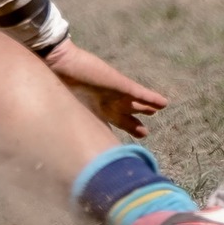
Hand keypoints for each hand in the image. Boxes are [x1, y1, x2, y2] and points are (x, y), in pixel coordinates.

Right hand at [43, 37, 168, 138]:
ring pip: (135, 103)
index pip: (111, 124)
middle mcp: (106, 103)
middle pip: (125, 115)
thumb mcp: (78, 117)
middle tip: (144, 133)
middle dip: (134, 124)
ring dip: (146, 107)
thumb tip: (96, 156)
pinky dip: (152, 99)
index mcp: (95, 111)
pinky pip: (141, 94)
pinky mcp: (121, 85)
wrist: (60, 68)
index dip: (116, 133)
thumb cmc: (64, 94)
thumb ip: (90, 133)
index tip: (122, 147)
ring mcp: (115, 93)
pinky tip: (163, 103)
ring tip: (157, 109)